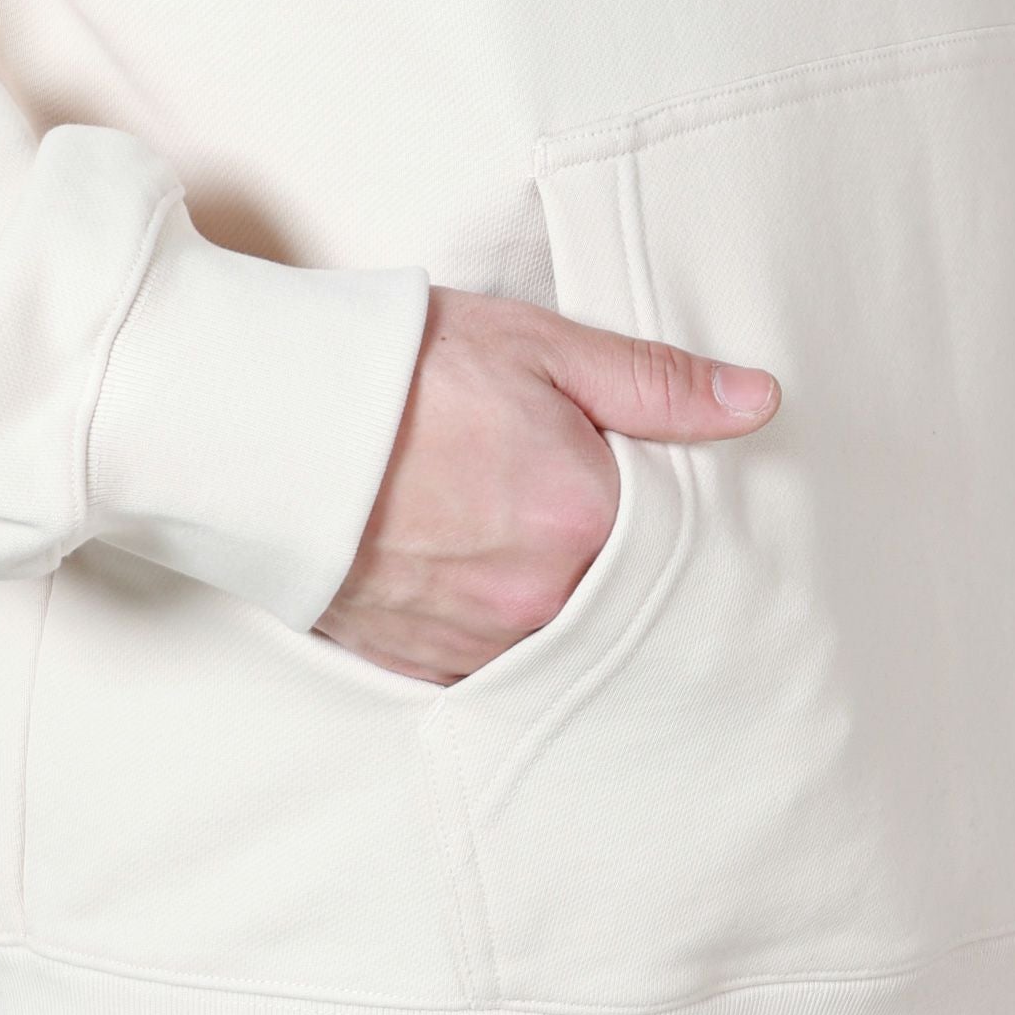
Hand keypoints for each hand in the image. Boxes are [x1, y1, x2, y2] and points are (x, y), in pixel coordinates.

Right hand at [314, 285, 780, 682]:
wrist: (258, 416)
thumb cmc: (395, 370)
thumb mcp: (539, 347)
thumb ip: (655, 384)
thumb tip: (756, 403)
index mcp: (582, 522)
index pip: (678, 542)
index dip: (673, 513)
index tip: (654, 487)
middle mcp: (537, 601)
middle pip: (621, 601)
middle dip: (618, 564)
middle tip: (580, 509)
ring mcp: (474, 643)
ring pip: (560, 642)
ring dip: (561, 603)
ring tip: (525, 539)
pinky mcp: (418, 663)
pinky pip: (492, 666)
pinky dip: (501, 632)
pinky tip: (484, 582)